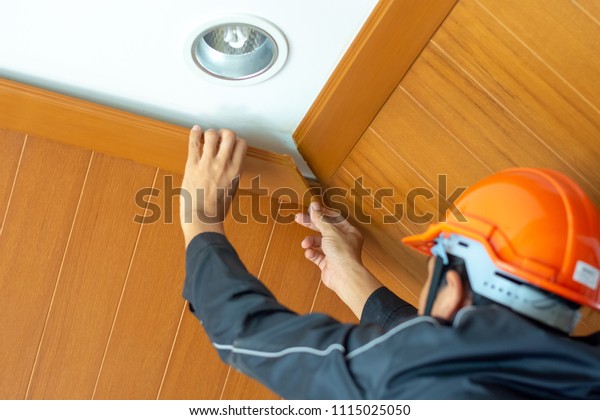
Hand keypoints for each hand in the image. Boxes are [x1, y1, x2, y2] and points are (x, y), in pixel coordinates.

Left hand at [180, 126, 246, 246]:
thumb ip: (231, 176)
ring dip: (210, 133)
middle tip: (220, 137)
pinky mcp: (192, 165)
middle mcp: (224, 164)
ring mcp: (207, 164)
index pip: (242, 145)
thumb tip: (229, 168)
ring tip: (207, 137)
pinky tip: (196, 130)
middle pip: (229, 135)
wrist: (202, 219)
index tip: (231, 143)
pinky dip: (195, 133)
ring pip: (212, 135)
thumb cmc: (216, 210)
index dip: (236, 140)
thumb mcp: (231, 191)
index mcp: (236, 172)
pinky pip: (194, 143)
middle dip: (225, 133)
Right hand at [295, 202, 382, 317]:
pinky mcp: (328, 263)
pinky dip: (312, 253)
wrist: (344, 276)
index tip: (311, 209)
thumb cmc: (343, 253)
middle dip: (311, 224)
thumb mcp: (330, 231)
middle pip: (324, 229)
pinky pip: (317, 255)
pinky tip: (309, 253)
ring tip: (305, 243)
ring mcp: (335, 253)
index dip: (322, 213)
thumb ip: (320, 219)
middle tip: (298, 218)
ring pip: (319, 243)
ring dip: (310, 241)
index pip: (334, 218)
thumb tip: (314, 206)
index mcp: (349, 231)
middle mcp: (343, 241)